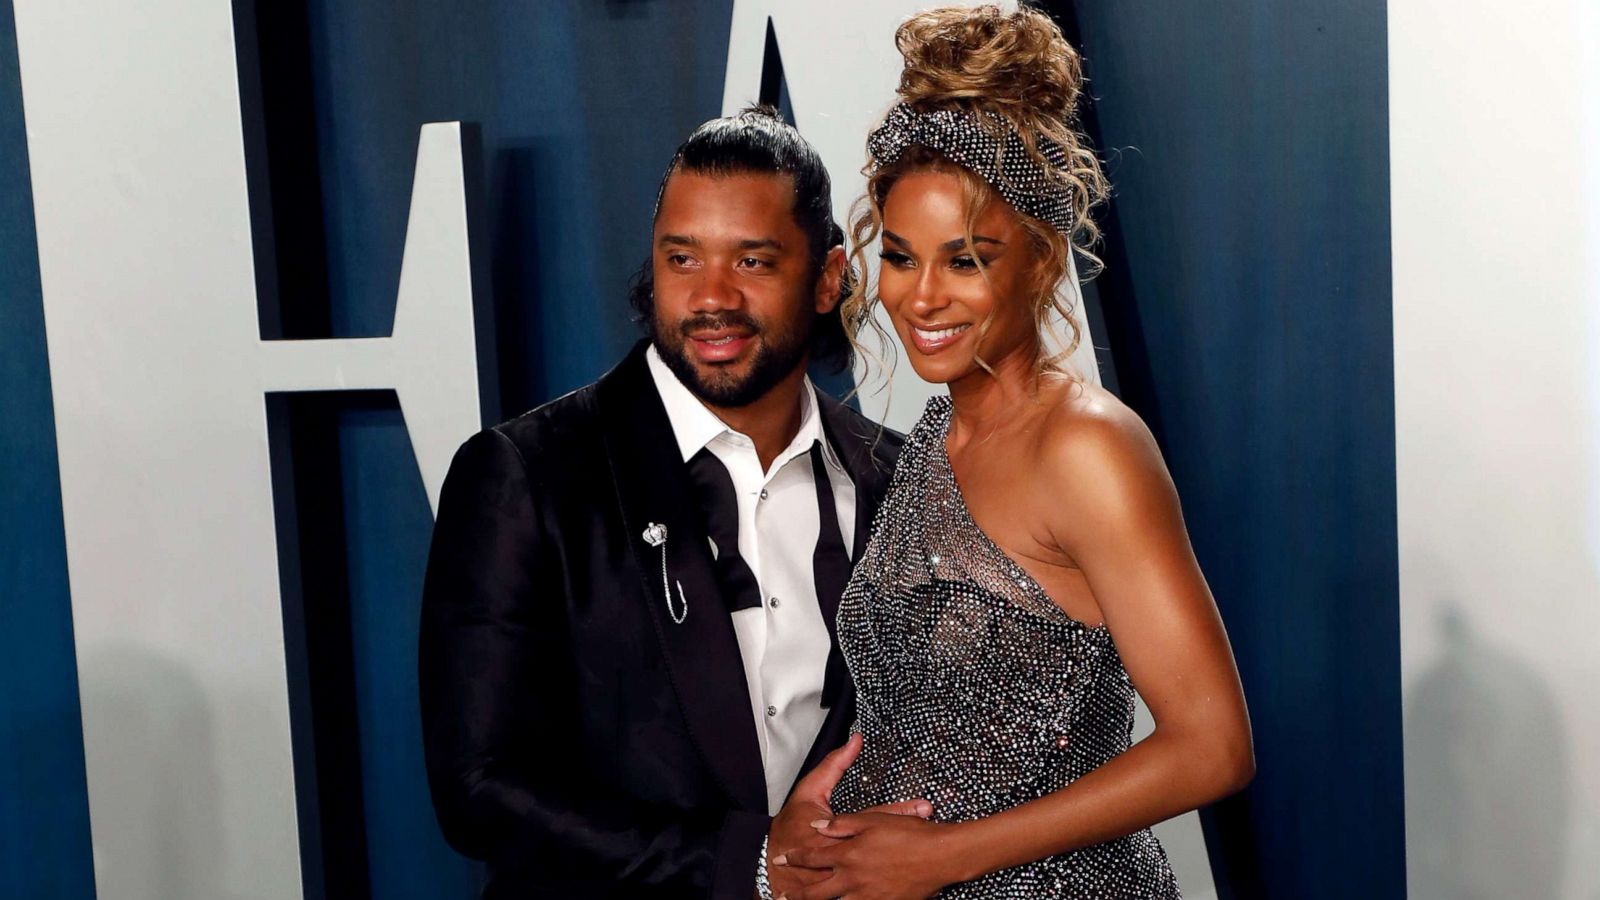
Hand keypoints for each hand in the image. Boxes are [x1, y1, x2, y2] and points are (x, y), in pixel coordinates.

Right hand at [767, 735, 931, 897]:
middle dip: (908, 837)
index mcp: (830, 832)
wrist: (770, 864)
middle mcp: (837, 857)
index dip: (900, 811)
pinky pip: (865, 894)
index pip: (872, 818)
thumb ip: (833, 765)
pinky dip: (883, 889)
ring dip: (902, 865)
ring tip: (926, 860)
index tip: (923, 807)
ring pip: (876, 874)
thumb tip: (854, 740)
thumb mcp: (809, 792)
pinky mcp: (842, 894)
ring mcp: (840, 880)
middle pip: (879, 846)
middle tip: (931, 829)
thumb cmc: (790, 828)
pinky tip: (904, 888)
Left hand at [774, 812, 958, 899]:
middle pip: (815, 892)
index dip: (794, 858)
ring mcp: (868, 896)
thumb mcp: (874, 821)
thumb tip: (820, 824)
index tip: (781, 857)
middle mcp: (854, 880)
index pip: (812, 857)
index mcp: (849, 855)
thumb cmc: (911, 835)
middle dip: (796, 894)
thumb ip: (843, 824)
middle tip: (781, 894)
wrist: (942, 857)